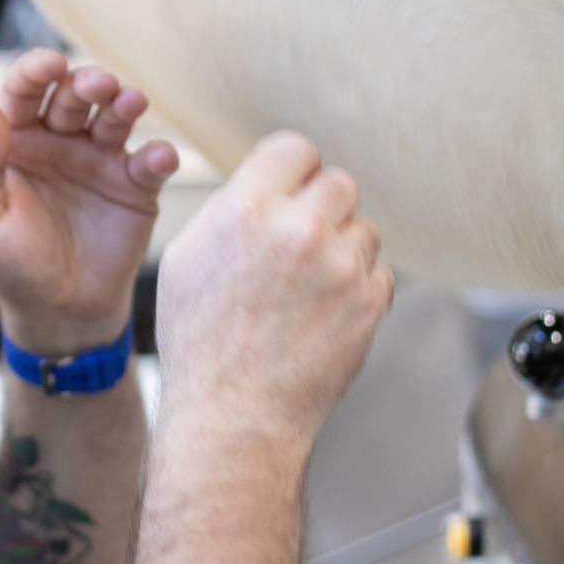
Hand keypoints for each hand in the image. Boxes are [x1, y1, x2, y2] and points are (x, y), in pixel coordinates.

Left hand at [0, 49, 178, 354]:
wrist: (59, 314)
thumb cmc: (10, 267)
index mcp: (16, 142)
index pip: (23, 93)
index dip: (35, 71)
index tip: (50, 64)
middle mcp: (59, 142)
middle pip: (73, 96)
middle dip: (87, 83)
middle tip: (98, 85)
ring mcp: (99, 160)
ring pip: (114, 117)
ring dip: (124, 104)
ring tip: (131, 103)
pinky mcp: (134, 187)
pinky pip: (149, 162)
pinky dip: (159, 155)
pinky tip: (159, 157)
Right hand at [155, 132, 393, 438]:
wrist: (233, 414)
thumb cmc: (200, 342)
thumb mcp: (186, 259)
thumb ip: (230, 210)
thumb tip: (262, 186)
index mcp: (246, 209)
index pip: (294, 149)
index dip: (290, 171)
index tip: (287, 189)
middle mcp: (298, 230)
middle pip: (337, 182)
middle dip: (319, 207)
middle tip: (298, 241)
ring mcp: (340, 266)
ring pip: (361, 227)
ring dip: (341, 246)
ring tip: (306, 285)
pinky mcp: (370, 301)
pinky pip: (377, 270)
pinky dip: (356, 285)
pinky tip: (321, 311)